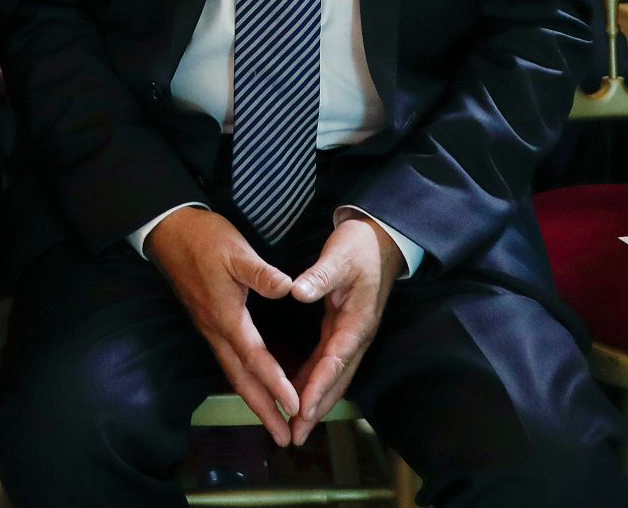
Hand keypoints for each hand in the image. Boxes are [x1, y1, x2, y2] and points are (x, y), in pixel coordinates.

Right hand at [146, 208, 299, 445]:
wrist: (169, 230)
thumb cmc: (203, 239)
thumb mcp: (236, 250)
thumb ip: (261, 273)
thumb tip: (289, 288)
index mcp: (226, 316)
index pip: (254, 358)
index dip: (276, 384)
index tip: (296, 407)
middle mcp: (216, 329)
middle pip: (241, 378)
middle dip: (263, 410)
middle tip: (284, 438)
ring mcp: (209, 327)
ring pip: (233, 372)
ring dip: (254, 399)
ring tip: (274, 422)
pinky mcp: (208, 320)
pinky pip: (229, 360)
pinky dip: (245, 380)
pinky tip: (255, 383)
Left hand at [285, 217, 402, 443]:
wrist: (380, 240)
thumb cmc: (358, 247)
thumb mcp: (338, 256)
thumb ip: (320, 275)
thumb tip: (298, 291)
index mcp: (356, 321)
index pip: (335, 361)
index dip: (318, 386)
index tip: (301, 409)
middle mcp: (356, 335)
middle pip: (336, 380)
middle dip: (316, 409)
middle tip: (296, 435)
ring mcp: (351, 335)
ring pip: (333, 377)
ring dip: (316, 402)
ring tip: (295, 426)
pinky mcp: (344, 331)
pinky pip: (329, 363)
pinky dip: (315, 382)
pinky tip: (299, 394)